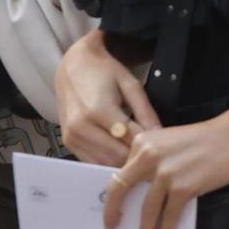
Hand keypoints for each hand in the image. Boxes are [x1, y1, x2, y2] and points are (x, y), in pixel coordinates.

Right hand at [55, 30, 162, 166]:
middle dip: (136, 158)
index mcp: (99, 110)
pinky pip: (91, 161)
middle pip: (116, 156)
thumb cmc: (103, 72)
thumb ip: (145, 111)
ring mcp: (71, 136)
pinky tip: (120, 154)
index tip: (161, 150)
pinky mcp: (67, 142)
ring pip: (103, 162)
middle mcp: (81, 127)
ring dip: (122, 163)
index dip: (148, 147)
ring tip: (138, 157)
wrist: (74, 65)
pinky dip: (107, 161)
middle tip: (152, 157)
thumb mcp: (130, 85)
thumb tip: (159, 134)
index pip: (130, 139)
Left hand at [103, 114, 228, 228]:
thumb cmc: (208, 139)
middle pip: (121, 190)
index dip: (114, 194)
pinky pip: (169, 215)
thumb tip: (142, 191)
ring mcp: (165, 173)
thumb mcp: (170, 142)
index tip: (112, 208)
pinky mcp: (183, 187)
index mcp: (142, 142)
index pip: (120, 173)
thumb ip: (153, 160)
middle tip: (112, 227)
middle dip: (113, 212)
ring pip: (147, 209)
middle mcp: (148, 156)